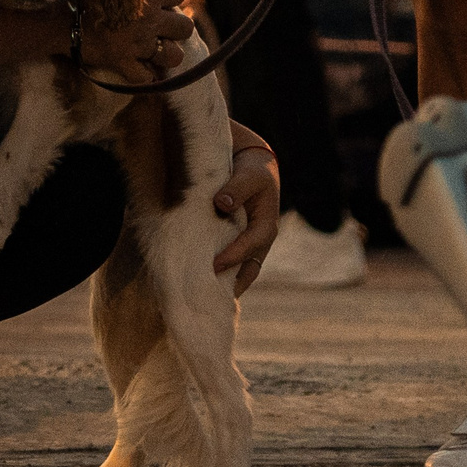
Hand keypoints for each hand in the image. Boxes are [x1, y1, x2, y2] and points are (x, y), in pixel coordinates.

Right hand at [80, 0, 196, 77]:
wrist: (63, 20)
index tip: (161, 1)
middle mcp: (150, 21)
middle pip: (186, 27)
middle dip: (176, 28)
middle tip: (161, 28)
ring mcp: (139, 45)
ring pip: (174, 56)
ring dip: (166, 54)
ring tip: (155, 50)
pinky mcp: (125, 64)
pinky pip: (146, 77)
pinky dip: (144, 75)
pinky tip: (139, 68)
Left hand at [212, 133, 280, 294]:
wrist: (253, 168)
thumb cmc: (252, 172)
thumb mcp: (249, 175)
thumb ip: (237, 188)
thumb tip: (222, 204)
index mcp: (266, 225)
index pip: (250, 245)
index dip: (233, 256)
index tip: (214, 265)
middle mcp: (260, 242)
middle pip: (248, 270)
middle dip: (231, 284)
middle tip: (208, 296)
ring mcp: (250, 247)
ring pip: (240, 273)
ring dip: (225, 285)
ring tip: (203, 298)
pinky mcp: (238, 246)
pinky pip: (231, 267)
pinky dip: (220, 276)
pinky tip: (201, 285)